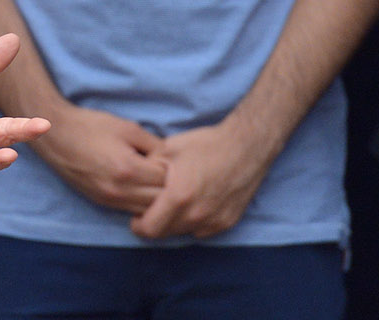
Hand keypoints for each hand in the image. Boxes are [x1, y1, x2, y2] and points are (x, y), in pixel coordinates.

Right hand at [34, 103, 169, 215]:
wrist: (54, 134)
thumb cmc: (90, 126)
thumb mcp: (127, 127)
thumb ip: (155, 145)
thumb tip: (174, 160)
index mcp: (129, 169)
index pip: (168, 182)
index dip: (174, 171)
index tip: (172, 161)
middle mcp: (120, 190)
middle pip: (161, 202)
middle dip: (169, 189)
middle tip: (169, 174)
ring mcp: (109, 199)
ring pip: (147, 212)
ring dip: (156, 201)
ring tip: (158, 184)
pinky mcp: (101, 202)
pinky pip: (131, 211)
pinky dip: (141, 204)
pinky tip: (143, 190)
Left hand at [129, 117, 273, 239]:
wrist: (246, 147)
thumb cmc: (204, 145)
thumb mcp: (167, 150)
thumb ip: (146, 170)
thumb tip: (132, 182)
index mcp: (179, 197)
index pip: (150, 229)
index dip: (138, 224)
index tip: (135, 215)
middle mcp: (197, 215)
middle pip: (165, 234)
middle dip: (154, 223)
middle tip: (152, 206)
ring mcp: (215, 221)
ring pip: (183, 233)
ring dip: (173, 224)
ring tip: (172, 202)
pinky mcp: (228, 222)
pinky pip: (201, 231)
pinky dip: (192, 222)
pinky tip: (192, 204)